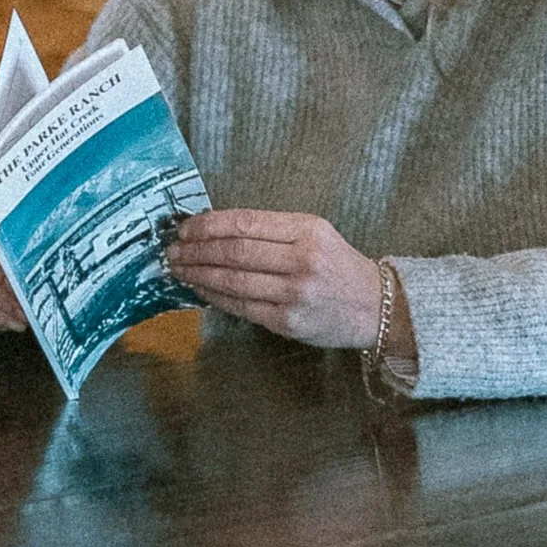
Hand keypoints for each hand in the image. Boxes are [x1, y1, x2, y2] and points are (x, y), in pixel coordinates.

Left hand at [163, 209, 387, 349]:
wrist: (374, 305)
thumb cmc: (337, 265)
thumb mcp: (314, 233)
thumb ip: (270, 230)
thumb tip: (214, 230)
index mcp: (307, 230)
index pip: (244, 224)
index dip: (207, 226)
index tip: (185, 228)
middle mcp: (303, 260)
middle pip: (234, 252)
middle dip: (196, 250)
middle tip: (172, 250)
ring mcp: (295, 294)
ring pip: (233, 281)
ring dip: (199, 274)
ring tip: (179, 269)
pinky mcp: (288, 322)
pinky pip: (241, 307)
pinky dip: (215, 297)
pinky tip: (200, 290)